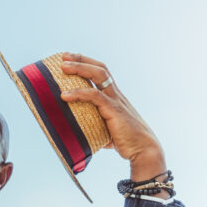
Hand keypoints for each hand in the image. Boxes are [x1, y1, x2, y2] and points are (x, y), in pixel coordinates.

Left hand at [60, 53, 167, 183]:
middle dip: (82, 59)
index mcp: (115, 97)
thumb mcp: (108, 132)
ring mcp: (116, 101)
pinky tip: (65, 96)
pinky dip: (79, 93)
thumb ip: (97, 129)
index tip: (71, 59)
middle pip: (100, 68)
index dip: (87, 64)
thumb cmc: (127, 143)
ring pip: (99, 75)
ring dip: (79, 68)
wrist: (143, 150)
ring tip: (62, 67)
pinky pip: (95, 96)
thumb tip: (82, 138)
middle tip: (64, 56)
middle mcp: (116, 95)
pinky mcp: (114, 110)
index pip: (103, 73)